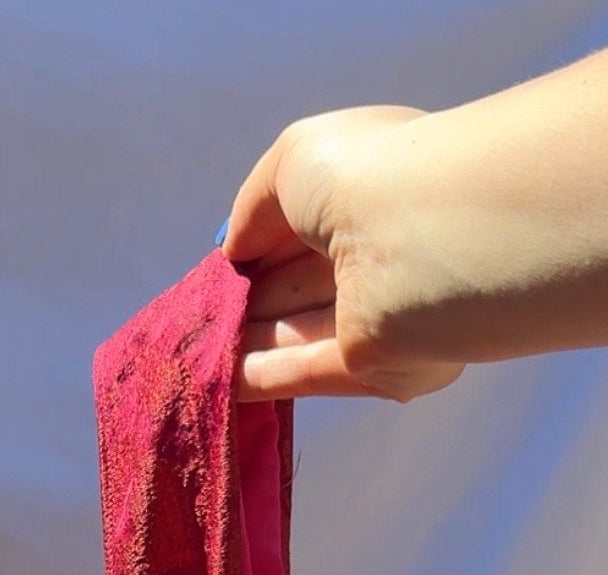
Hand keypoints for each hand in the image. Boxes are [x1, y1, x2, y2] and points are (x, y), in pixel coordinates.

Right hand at [220, 108, 467, 405]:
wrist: (416, 230)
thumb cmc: (361, 173)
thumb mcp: (293, 161)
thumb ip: (256, 208)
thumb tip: (233, 253)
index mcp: (373, 189)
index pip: (306, 225)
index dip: (258, 247)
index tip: (216, 271)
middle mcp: (381, 249)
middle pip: (300, 283)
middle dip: (248, 299)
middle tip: (193, 317)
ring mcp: (381, 313)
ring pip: (300, 330)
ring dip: (247, 341)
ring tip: (191, 350)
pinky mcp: (376, 365)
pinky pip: (309, 372)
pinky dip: (263, 377)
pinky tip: (217, 381)